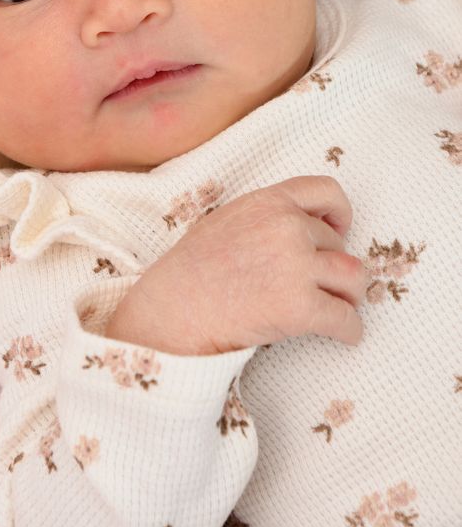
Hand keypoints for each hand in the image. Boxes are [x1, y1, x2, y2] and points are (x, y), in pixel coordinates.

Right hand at [105, 175, 367, 354]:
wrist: (173, 309)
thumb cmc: (193, 270)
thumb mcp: (228, 220)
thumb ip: (267, 217)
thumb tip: (305, 229)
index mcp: (268, 201)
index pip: (327, 190)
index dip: (340, 213)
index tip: (340, 230)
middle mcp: (287, 226)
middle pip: (339, 244)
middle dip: (332, 267)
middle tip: (317, 287)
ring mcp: (295, 265)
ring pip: (354, 277)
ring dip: (350, 295)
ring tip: (340, 307)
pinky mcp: (300, 307)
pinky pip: (346, 319)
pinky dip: (350, 330)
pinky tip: (344, 335)